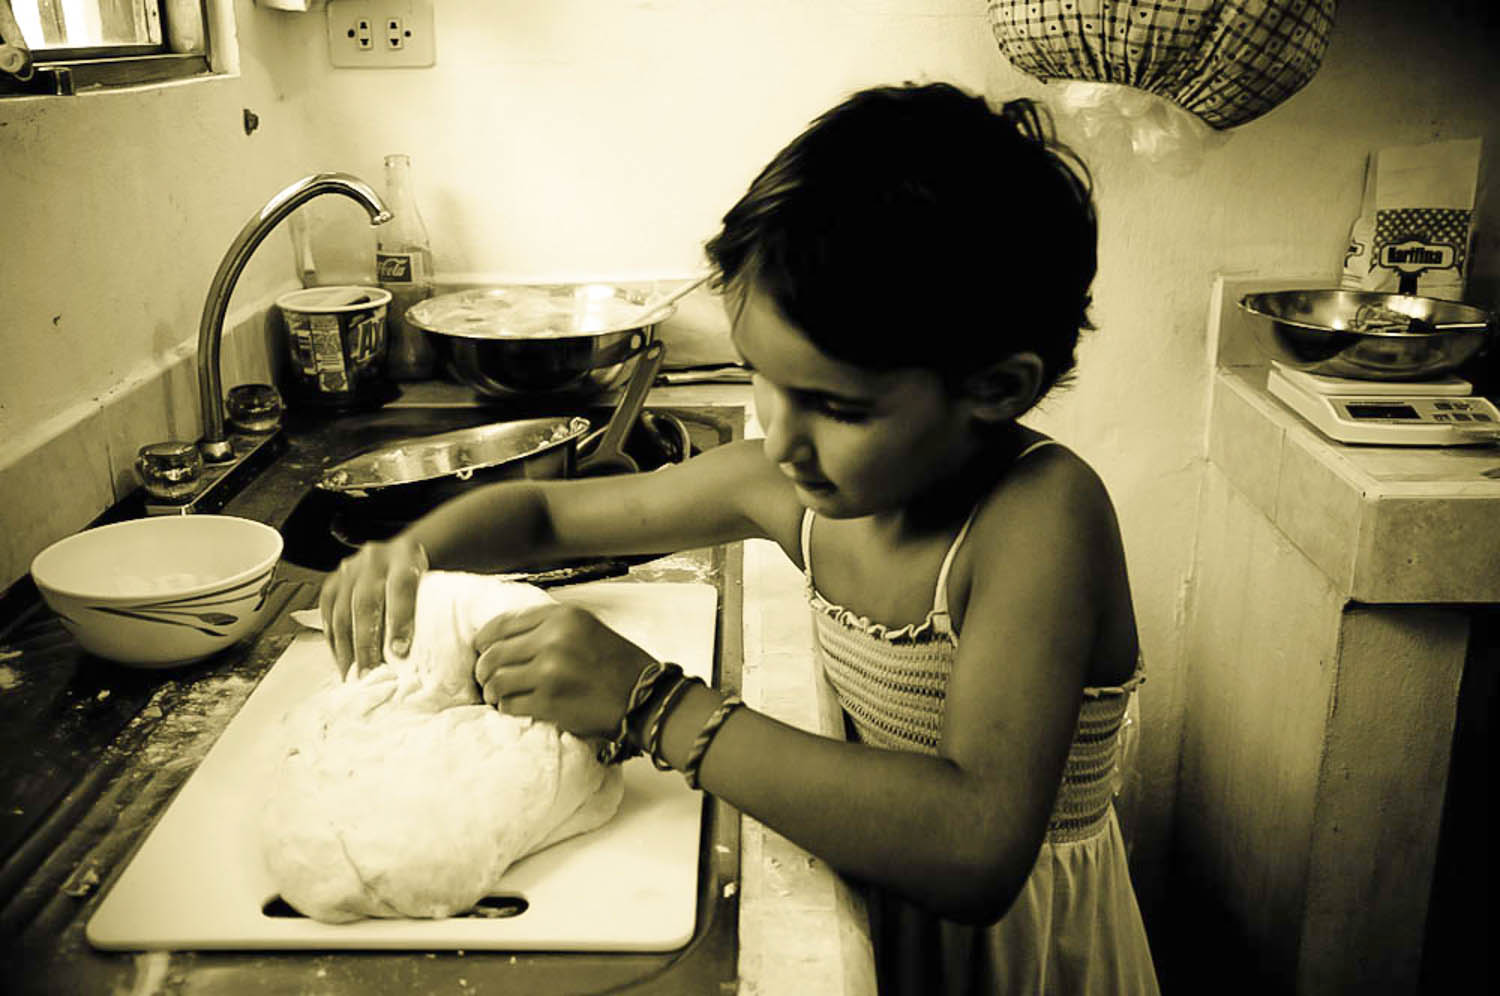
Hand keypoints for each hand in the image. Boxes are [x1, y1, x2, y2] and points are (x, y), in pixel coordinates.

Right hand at [317, 535, 427, 676]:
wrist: (401, 552)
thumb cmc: (422, 578)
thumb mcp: (433, 584)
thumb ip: (429, 611)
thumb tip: (421, 655)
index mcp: (405, 557)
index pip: (401, 587)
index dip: (400, 620)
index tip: (400, 651)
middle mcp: (374, 560)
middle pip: (365, 602)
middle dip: (365, 642)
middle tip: (369, 673)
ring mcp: (350, 569)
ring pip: (341, 610)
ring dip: (345, 647)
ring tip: (352, 674)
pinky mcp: (333, 581)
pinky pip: (328, 613)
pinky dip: (334, 640)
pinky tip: (342, 661)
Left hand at [473, 603, 655, 738]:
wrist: (644, 698)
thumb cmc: (617, 665)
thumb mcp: (585, 629)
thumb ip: (547, 628)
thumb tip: (501, 638)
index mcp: (562, 617)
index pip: (502, 623)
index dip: (485, 639)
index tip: (481, 650)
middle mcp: (554, 639)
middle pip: (493, 653)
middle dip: (484, 669)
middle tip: (486, 679)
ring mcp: (549, 671)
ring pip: (496, 680)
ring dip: (492, 691)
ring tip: (497, 696)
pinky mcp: (548, 702)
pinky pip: (509, 705)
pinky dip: (506, 708)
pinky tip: (514, 707)